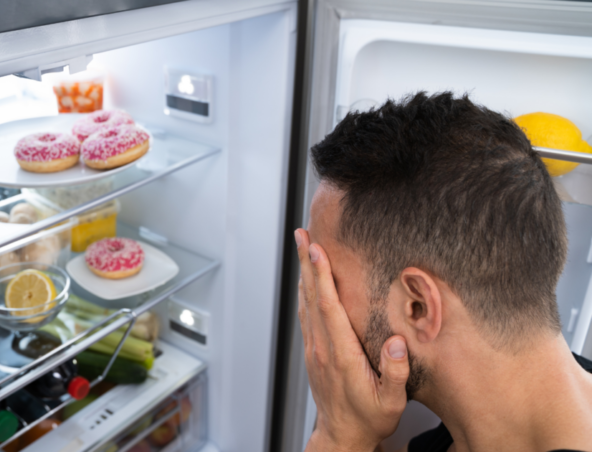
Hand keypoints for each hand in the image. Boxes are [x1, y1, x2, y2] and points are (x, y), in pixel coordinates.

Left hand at [295, 229, 409, 451]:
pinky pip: (306, 314)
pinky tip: (307, 280)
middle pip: (312, 296)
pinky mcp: (313, 351)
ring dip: (304, 272)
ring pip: (306, 302)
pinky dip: (305, 291)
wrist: (341, 436)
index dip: (323, 277)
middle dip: (307, 262)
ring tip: (303, 247)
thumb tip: (396, 343)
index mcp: (341, 354)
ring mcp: (314, 348)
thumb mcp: (390, 403)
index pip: (329, 307)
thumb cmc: (367, 419)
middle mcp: (322, 347)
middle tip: (302, 234)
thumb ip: (394, 372)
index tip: (319, 251)